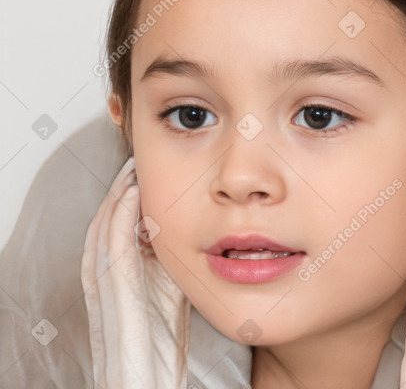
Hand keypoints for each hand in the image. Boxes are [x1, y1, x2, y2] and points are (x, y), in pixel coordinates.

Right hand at [80, 157, 189, 388]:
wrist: (146, 381)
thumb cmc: (158, 341)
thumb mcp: (164, 291)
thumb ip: (165, 261)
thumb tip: (177, 231)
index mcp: (114, 275)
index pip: (114, 227)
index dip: (124, 198)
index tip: (141, 173)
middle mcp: (102, 276)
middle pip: (104, 221)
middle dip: (117, 190)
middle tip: (132, 163)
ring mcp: (105, 285)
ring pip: (103, 228)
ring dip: (117, 196)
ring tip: (131, 170)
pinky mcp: (115, 294)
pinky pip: (112, 247)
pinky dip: (119, 218)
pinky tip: (132, 195)